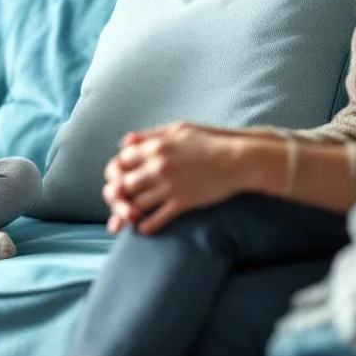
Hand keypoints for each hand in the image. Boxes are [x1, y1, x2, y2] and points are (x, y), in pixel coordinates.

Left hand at [104, 122, 248, 234]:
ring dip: (129, 212)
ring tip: (130, 216)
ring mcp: (170, 185)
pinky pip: (156, 219)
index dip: (116, 172)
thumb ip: (150, 135)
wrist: (239, 159)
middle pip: (123, 185)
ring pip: (136, 204)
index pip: (120, 162)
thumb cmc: (210, 141)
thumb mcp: (178, 129)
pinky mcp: (183, 202)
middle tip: (119, 202)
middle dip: (118, 195)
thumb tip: (125, 142)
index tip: (120, 179)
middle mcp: (158, 166)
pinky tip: (144, 227)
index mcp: (156, 147)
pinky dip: (146, 226)